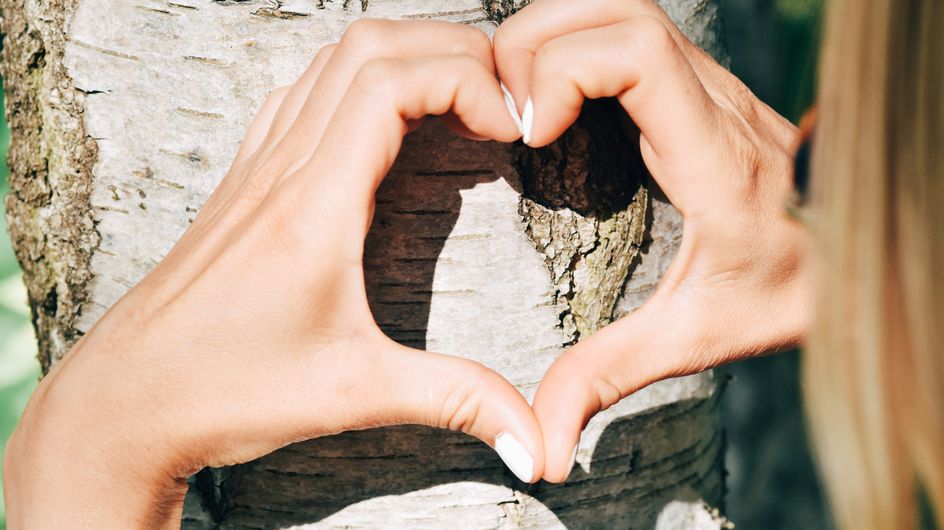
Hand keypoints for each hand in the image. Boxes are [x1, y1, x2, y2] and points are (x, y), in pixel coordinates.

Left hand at [3, 20, 543, 527]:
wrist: (126, 398)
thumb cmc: (224, 390)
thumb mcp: (354, 393)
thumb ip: (454, 401)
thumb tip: (534, 441)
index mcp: (313, 204)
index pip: (392, 81)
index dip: (467, 82)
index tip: (511, 131)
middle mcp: (282, 167)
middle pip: (369, 46)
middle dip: (452, 51)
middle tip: (503, 99)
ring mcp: (258, 166)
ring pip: (333, 59)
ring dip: (406, 55)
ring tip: (461, 97)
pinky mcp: (247, 181)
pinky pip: (303, 92)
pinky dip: (359, 79)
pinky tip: (386, 121)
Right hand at [493, 0, 808, 481]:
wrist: (862, 259)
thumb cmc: (793, 293)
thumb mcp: (696, 336)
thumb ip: (610, 376)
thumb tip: (545, 442)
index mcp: (715, 157)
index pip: (638, 52)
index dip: (564, 69)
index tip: (530, 131)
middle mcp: (716, 104)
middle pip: (620, 9)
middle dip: (540, 42)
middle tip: (504, 108)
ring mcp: (712, 87)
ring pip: (624, 7)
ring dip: (556, 34)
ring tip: (518, 95)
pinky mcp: (701, 88)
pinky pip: (630, 32)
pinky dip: (577, 43)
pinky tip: (554, 95)